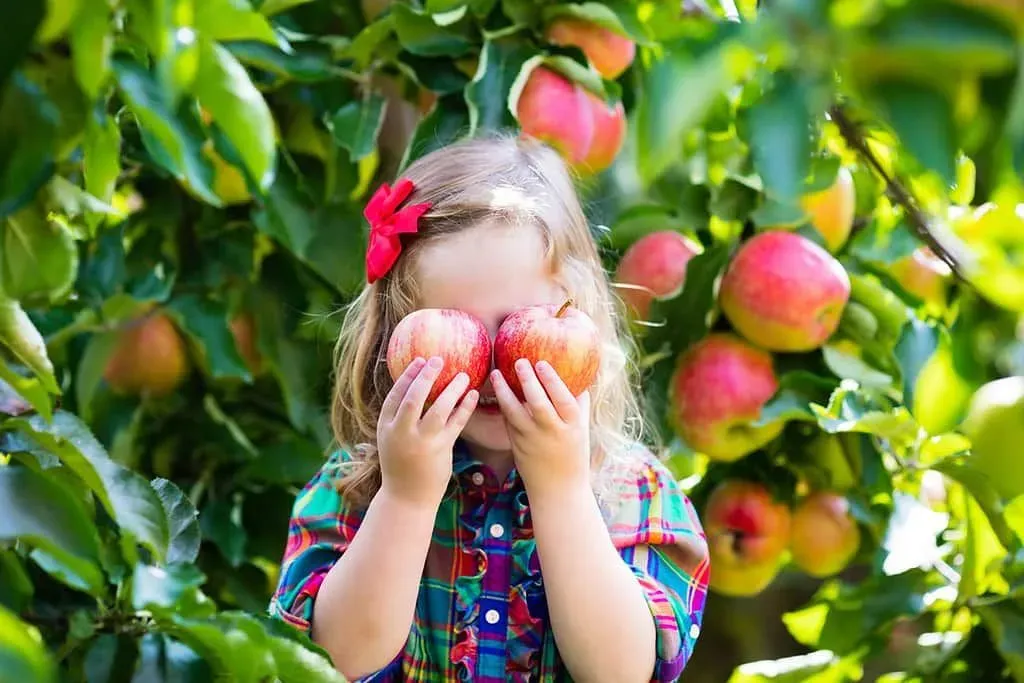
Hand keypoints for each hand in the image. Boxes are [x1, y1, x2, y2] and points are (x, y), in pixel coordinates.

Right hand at [377, 356, 478, 507]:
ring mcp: (422, 442)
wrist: (406, 498)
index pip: (396, 395)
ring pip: (439, 408)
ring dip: (452, 389)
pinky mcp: (441, 449)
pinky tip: (472, 394)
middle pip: (414, 397)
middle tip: (438, 360)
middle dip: (426, 376)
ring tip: (463, 375)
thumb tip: (414, 392)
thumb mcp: (391, 442)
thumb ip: (399, 420)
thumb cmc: (401, 466)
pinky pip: (456, 423)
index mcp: (386, 428)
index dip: (407, 376)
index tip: (419, 361)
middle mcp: (402, 433)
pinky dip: (465, 407)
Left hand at [491, 359, 591, 497]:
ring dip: (503, 391)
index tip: (542, 363)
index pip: (562, 399)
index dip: (552, 380)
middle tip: (519, 361)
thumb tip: (581, 379)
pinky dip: (503, 406)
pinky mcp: (516, 446)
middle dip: (527, 380)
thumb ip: (580, 406)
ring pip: (514, 412)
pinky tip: (498, 391)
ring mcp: (531, 440)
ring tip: (496, 373)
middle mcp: (551, 433)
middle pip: (538, 403)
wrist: (557, 490)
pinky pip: (508, 422)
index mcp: (572, 427)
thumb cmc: (573, 456)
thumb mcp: (582, 431)